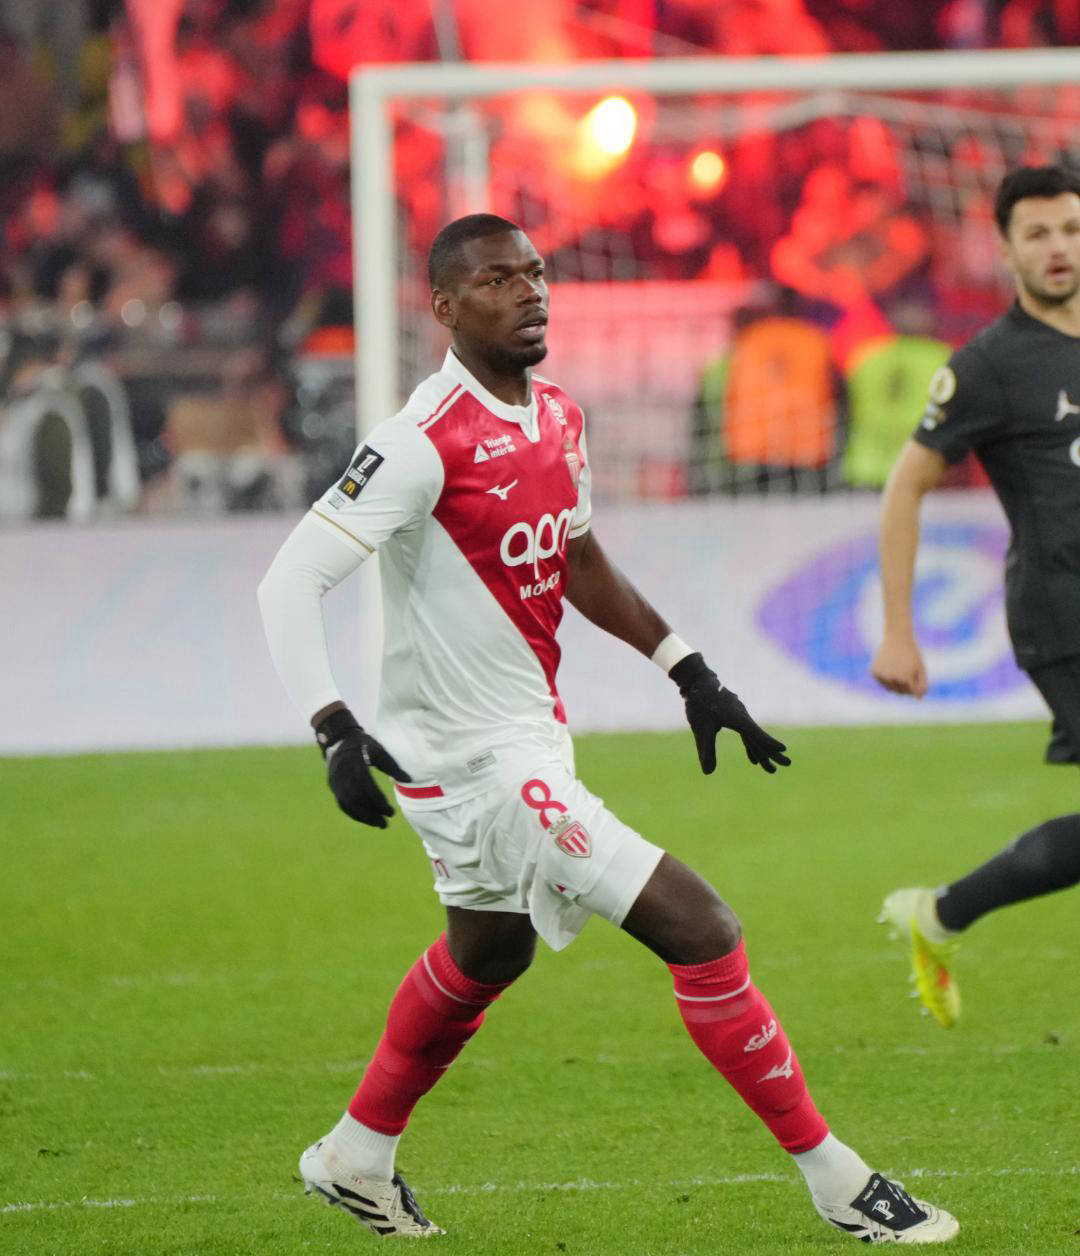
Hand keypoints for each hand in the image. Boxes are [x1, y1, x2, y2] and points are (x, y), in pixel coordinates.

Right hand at [314, 708, 411, 826]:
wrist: (340, 739)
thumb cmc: (364, 744)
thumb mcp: (379, 750)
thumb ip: (392, 766)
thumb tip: (409, 780)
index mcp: (355, 763)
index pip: (367, 787)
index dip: (379, 801)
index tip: (391, 812)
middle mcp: (343, 773)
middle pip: (357, 798)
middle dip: (371, 813)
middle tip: (385, 823)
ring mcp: (335, 781)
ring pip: (348, 804)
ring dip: (363, 817)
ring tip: (378, 824)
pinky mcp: (333, 786)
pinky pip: (342, 804)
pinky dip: (354, 814)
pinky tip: (367, 819)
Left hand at [669, 653, 790, 774]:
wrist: (698, 681)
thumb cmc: (700, 703)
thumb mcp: (700, 728)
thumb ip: (706, 749)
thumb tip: (708, 772)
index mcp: (737, 717)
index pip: (755, 733)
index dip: (768, 742)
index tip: (782, 749)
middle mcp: (742, 716)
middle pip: (759, 737)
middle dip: (772, 752)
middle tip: (787, 764)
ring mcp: (740, 716)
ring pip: (754, 737)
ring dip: (762, 753)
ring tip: (771, 770)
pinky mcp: (735, 717)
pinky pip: (747, 734)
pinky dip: (751, 746)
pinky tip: (754, 759)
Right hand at [871, 636, 927, 696]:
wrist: (897, 637)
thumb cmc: (912, 654)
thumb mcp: (921, 669)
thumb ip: (922, 685)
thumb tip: (918, 699)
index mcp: (905, 678)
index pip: (912, 692)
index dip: (916, 684)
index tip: (916, 673)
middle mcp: (891, 678)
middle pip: (900, 692)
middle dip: (906, 685)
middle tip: (907, 670)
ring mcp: (881, 676)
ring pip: (890, 688)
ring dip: (895, 683)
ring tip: (899, 668)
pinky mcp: (874, 672)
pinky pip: (882, 681)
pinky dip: (886, 677)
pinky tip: (889, 665)